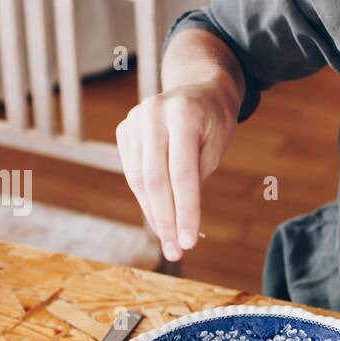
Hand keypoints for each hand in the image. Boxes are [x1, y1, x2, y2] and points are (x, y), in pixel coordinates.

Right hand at [116, 81, 238, 261]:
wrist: (197, 89)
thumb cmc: (214, 123)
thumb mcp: (216, 147)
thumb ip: (196, 178)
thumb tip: (180, 225)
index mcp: (182, 113)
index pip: (182, 173)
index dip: (186, 211)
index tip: (191, 242)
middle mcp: (152, 113)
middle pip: (155, 180)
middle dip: (166, 220)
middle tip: (178, 251)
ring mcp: (133, 120)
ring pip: (140, 180)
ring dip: (155, 216)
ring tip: (170, 243)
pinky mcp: (124, 131)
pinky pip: (133, 174)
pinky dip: (146, 200)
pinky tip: (160, 220)